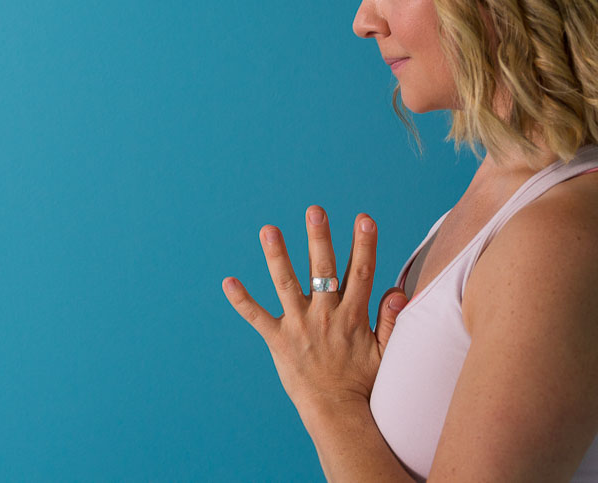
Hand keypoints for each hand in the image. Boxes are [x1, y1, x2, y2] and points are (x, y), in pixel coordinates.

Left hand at [221, 207, 408, 416]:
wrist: (337, 413)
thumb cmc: (363, 383)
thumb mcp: (385, 352)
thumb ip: (391, 320)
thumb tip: (398, 289)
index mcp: (352, 316)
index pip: (360, 272)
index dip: (364, 244)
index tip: (363, 219)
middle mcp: (325, 316)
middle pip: (324, 270)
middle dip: (320, 238)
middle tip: (314, 211)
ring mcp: (299, 325)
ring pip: (287, 284)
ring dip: (277, 256)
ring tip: (269, 229)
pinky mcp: (278, 340)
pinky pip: (257, 317)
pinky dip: (241, 300)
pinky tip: (228, 282)